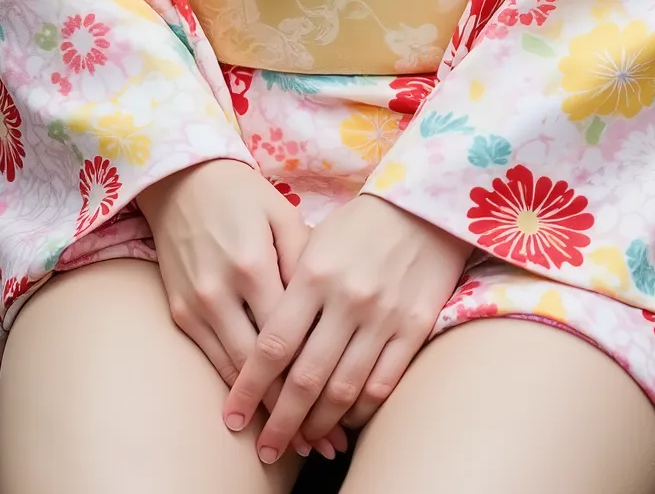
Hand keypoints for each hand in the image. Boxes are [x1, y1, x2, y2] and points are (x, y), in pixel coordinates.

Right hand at [138, 159, 345, 462]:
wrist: (183, 180)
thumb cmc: (245, 196)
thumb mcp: (283, 218)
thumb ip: (307, 265)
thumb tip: (334, 316)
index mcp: (254, 265)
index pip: (289, 340)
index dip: (314, 383)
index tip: (338, 417)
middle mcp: (222, 291)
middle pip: (261, 368)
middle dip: (291, 412)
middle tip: (321, 446)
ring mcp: (197, 305)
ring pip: (233, 372)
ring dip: (263, 411)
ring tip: (292, 443)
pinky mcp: (180, 312)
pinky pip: (210, 360)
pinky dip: (233, 390)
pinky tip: (252, 413)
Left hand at [222, 195, 471, 461]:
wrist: (422, 206)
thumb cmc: (357, 226)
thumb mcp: (313, 244)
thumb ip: (288, 292)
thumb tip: (260, 348)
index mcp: (314, 274)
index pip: (273, 344)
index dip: (250, 387)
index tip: (232, 417)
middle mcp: (346, 299)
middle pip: (306, 378)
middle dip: (281, 422)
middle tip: (266, 449)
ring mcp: (383, 316)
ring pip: (344, 390)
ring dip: (319, 424)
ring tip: (303, 441)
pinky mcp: (413, 328)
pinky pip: (382, 385)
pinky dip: (359, 411)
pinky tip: (345, 420)